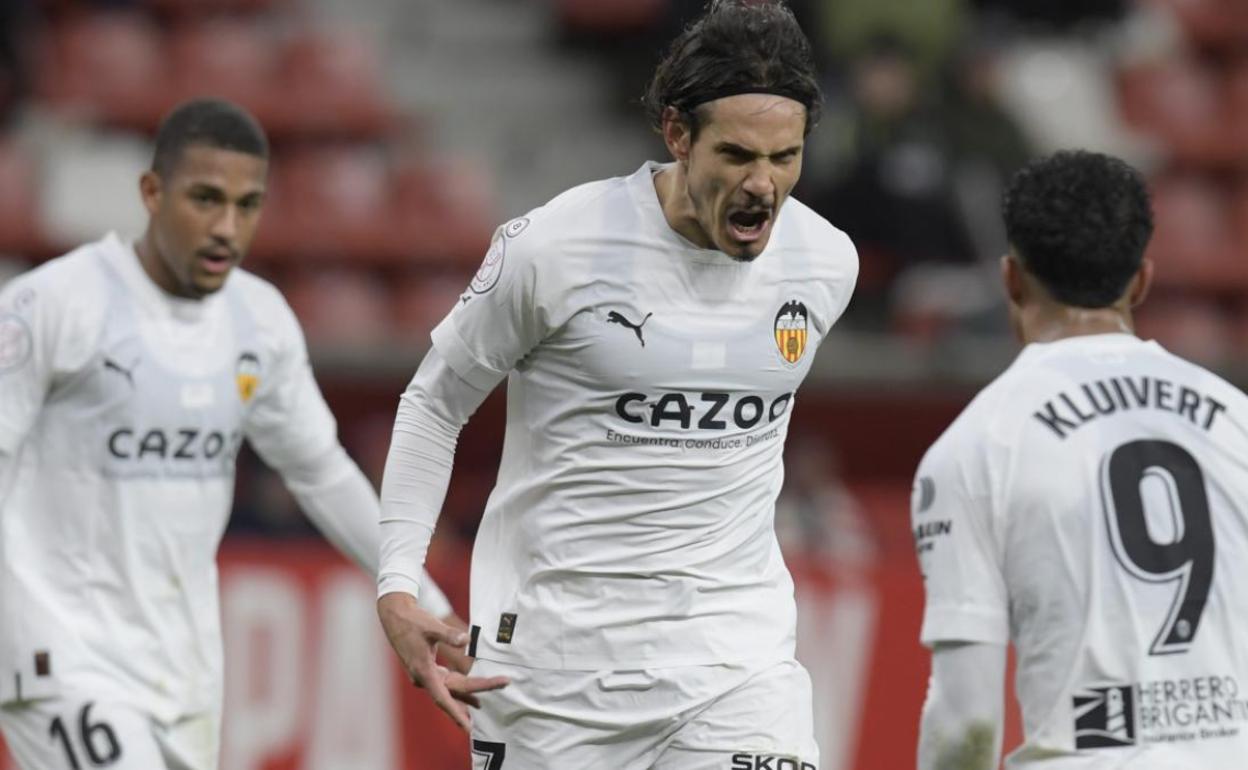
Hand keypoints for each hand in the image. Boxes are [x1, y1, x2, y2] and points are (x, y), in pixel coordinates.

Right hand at [378, 592, 508, 731]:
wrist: (395, 616)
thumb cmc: (412, 621)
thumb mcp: (431, 626)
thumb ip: (448, 634)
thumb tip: (466, 639)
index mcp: (423, 671)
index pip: (444, 697)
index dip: (456, 713)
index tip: (468, 727)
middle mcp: (423, 678)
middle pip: (453, 691)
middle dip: (477, 692)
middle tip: (503, 684)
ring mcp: (424, 676)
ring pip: (449, 690)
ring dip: (466, 696)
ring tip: (483, 704)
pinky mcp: (426, 670)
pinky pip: (445, 684)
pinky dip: (458, 689)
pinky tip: (469, 695)